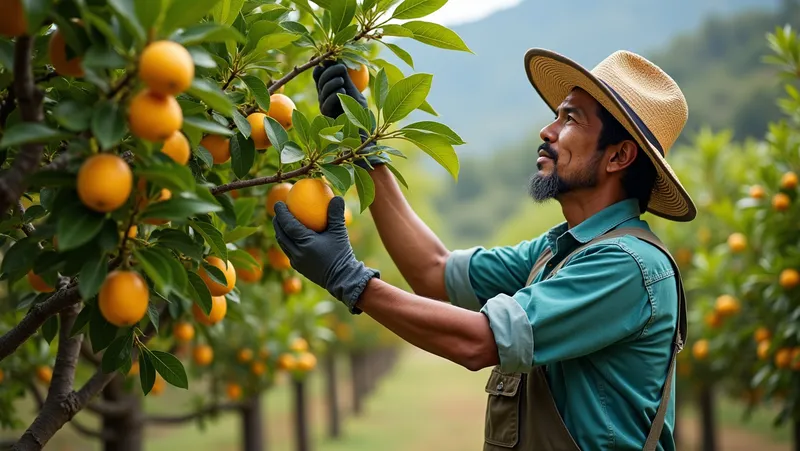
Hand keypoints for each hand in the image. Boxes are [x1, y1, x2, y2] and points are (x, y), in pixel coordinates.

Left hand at [272, 196, 379, 312]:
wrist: (342, 278)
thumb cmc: (341, 254)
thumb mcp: (340, 232)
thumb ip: (336, 214)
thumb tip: (337, 196)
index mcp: (305, 243)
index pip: (288, 225)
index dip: (281, 213)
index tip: (279, 203)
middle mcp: (297, 253)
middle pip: (281, 234)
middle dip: (277, 222)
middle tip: (278, 211)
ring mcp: (296, 262)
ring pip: (283, 244)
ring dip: (280, 232)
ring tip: (282, 223)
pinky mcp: (299, 268)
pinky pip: (289, 252)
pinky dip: (287, 242)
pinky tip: (292, 238)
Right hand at [312, 61, 389, 169]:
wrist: (365, 138)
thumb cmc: (362, 117)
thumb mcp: (355, 94)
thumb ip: (347, 80)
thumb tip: (339, 60)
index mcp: (330, 90)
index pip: (319, 73)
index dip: (324, 64)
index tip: (335, 59)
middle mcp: (324, 97)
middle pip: (318, 78)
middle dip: (329, 70)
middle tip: (342, 68)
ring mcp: (324, 107)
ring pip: (322, 88)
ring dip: (332, 81)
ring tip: (343, 81)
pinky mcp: (327, 117)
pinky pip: (327, 102)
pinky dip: (334, 95)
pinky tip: (343, 92)